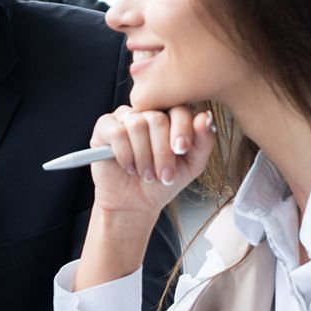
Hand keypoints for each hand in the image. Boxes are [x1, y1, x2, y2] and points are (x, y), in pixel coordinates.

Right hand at [87, 105, 215, 220]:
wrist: (136, 202)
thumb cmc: (163, 181)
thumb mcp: (192, 165)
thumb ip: (203, 141)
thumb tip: (206, 117)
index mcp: (170, 116)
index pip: (179, 108)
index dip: (182, 129)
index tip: (182, 151)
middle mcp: (147, 112)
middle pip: (157, 118)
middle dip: (162, 152)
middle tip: (163, 173)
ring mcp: (124, 118)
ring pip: (136, 125)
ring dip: (143, 156)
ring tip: (146, 173)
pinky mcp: (104, 128)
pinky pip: (116, 132)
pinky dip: (125, 154)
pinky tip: (128, 166)